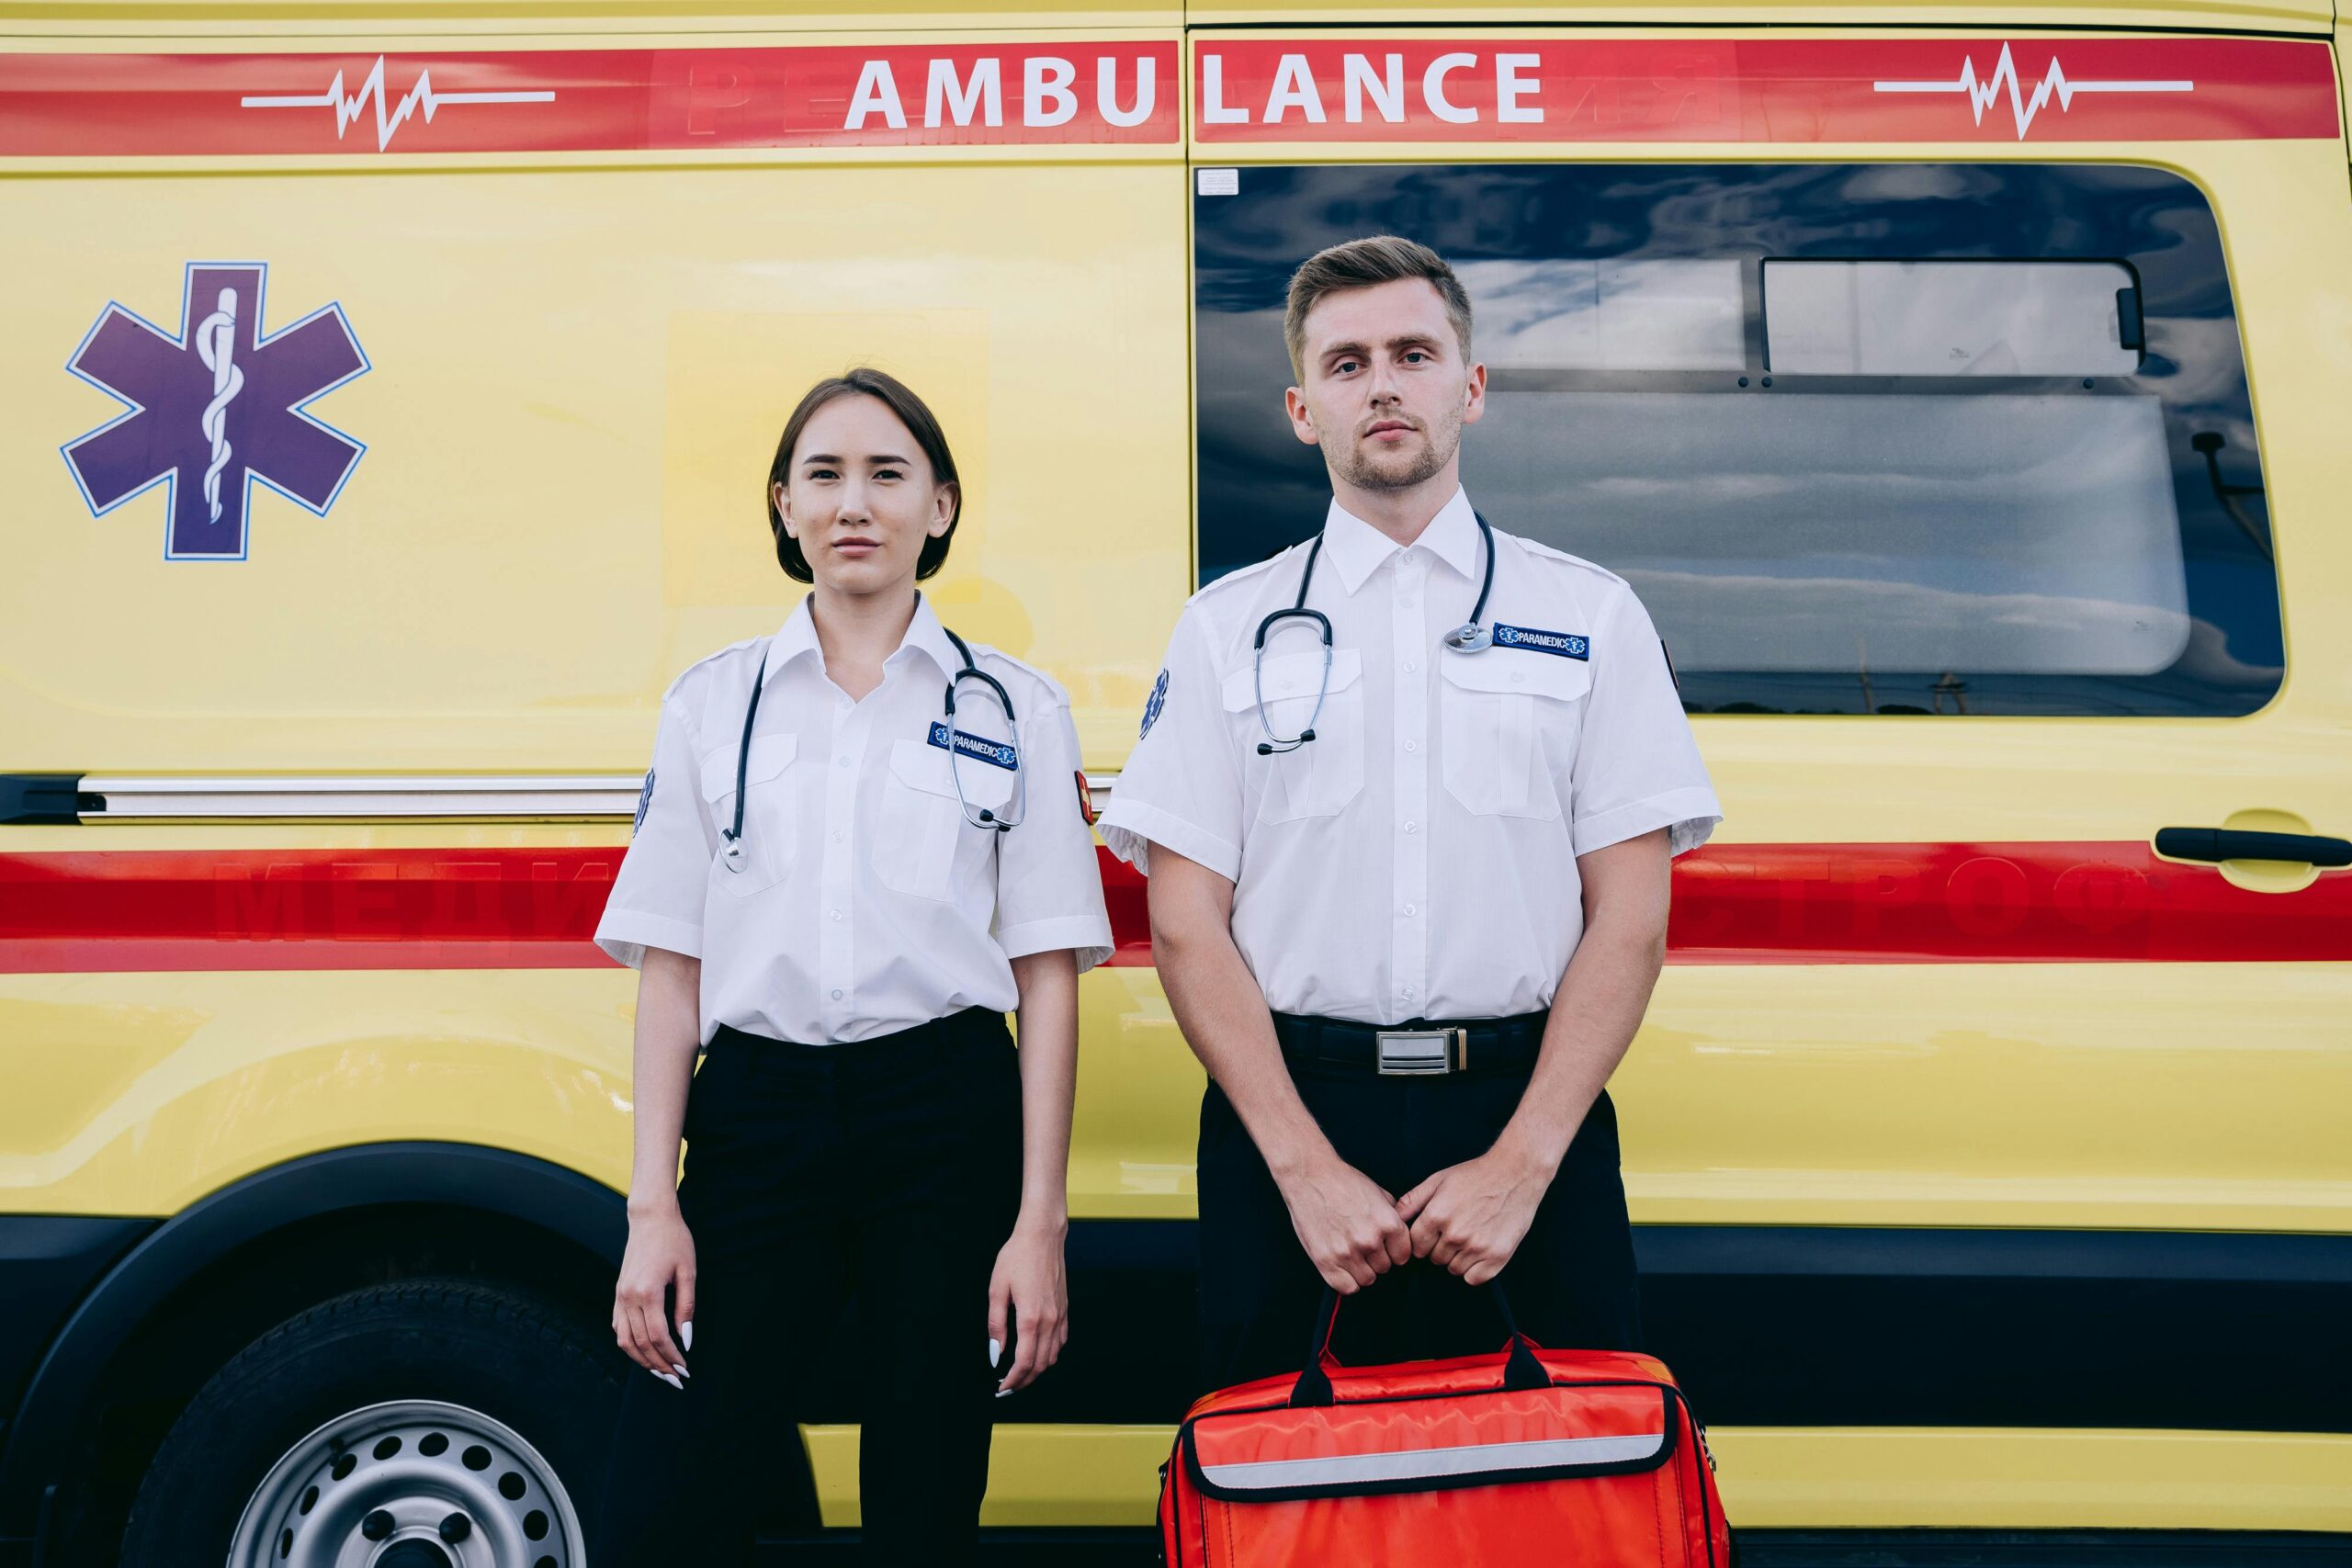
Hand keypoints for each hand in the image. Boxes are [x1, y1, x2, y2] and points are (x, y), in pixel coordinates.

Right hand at [613, 1201, 694, 1387]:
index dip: (672, 1357)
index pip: (659, 1336)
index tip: (685, 1369)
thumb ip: (687, 1306)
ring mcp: (619, 1297)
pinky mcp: (618, 1294)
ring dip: (642, 1360)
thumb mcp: (688, 1271)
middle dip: (659, 1365)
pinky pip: (619, 1328)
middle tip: (676, 1379)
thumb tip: (686, 1338)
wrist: (651, 1218)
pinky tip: (645, 1352)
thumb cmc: (674, 1240)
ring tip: (661, 1372)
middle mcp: (628, 1297)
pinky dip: (630, 1345)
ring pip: (625, 1341)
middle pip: (642, 1344)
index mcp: (647, 1292)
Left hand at [987, 1217, 1068, 1396]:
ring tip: (1020, 1374)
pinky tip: (1037, 1352)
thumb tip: (995, 1352)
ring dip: (1037, 1370)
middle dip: (1024, 1381)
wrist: (1043, 1236)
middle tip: (1007, 1386)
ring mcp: (1060, 1316)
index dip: (1013, 1379)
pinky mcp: (1064, 1309)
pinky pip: (1060, 1341)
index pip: (1024, 1362)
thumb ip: (996, 1324)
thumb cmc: (1017, 1257)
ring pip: (1052, 1356)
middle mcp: (1049, 1320)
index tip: (1001, 1387)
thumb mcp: (997, 1289)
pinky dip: (1049, 1354)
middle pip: (1040, 1364)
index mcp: (1030, 1318)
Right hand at [1275, 1154, 1411, 1293]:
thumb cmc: (1343, 1181)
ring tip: (1351, 1252)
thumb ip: (1393, 1216)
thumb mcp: (1378, 1193)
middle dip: (1376, 1258)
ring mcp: (1347, 1252)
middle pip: (1384, 1268)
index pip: (1403, 1256)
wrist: (1310, 1175)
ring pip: (1367, 1279)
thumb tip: (1402, 1234)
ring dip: (1361, 1269)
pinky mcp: (1325, 1260)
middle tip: (1362, 1245)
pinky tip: (1343, 1266)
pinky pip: (1346, 1287)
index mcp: (1388, 1223)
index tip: (1384, 1247)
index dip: (1394, 1251)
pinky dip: (1346, 1280)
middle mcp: (1370, 1240)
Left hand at [1396, 1149, 1550, 1286]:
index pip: (1416, 1245)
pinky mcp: (1497, 1257)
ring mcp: (1477, 1247)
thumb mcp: (1439, 1180)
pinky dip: (1474, 1270)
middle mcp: (1454, 1234)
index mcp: (1436, 1215)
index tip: (1433, 1232)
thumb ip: (1413, 1200)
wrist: (1515, 1174)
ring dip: (1457, 1258)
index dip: (1423, 1239)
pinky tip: (1478, 1252)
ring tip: (1469, 1237)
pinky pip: (1474, 1279)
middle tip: (1455, 1230)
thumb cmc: (1475, 1175)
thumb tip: (1394, 1217)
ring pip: (1453, 1269)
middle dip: (1440, 1248)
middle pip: (1434, 1258)